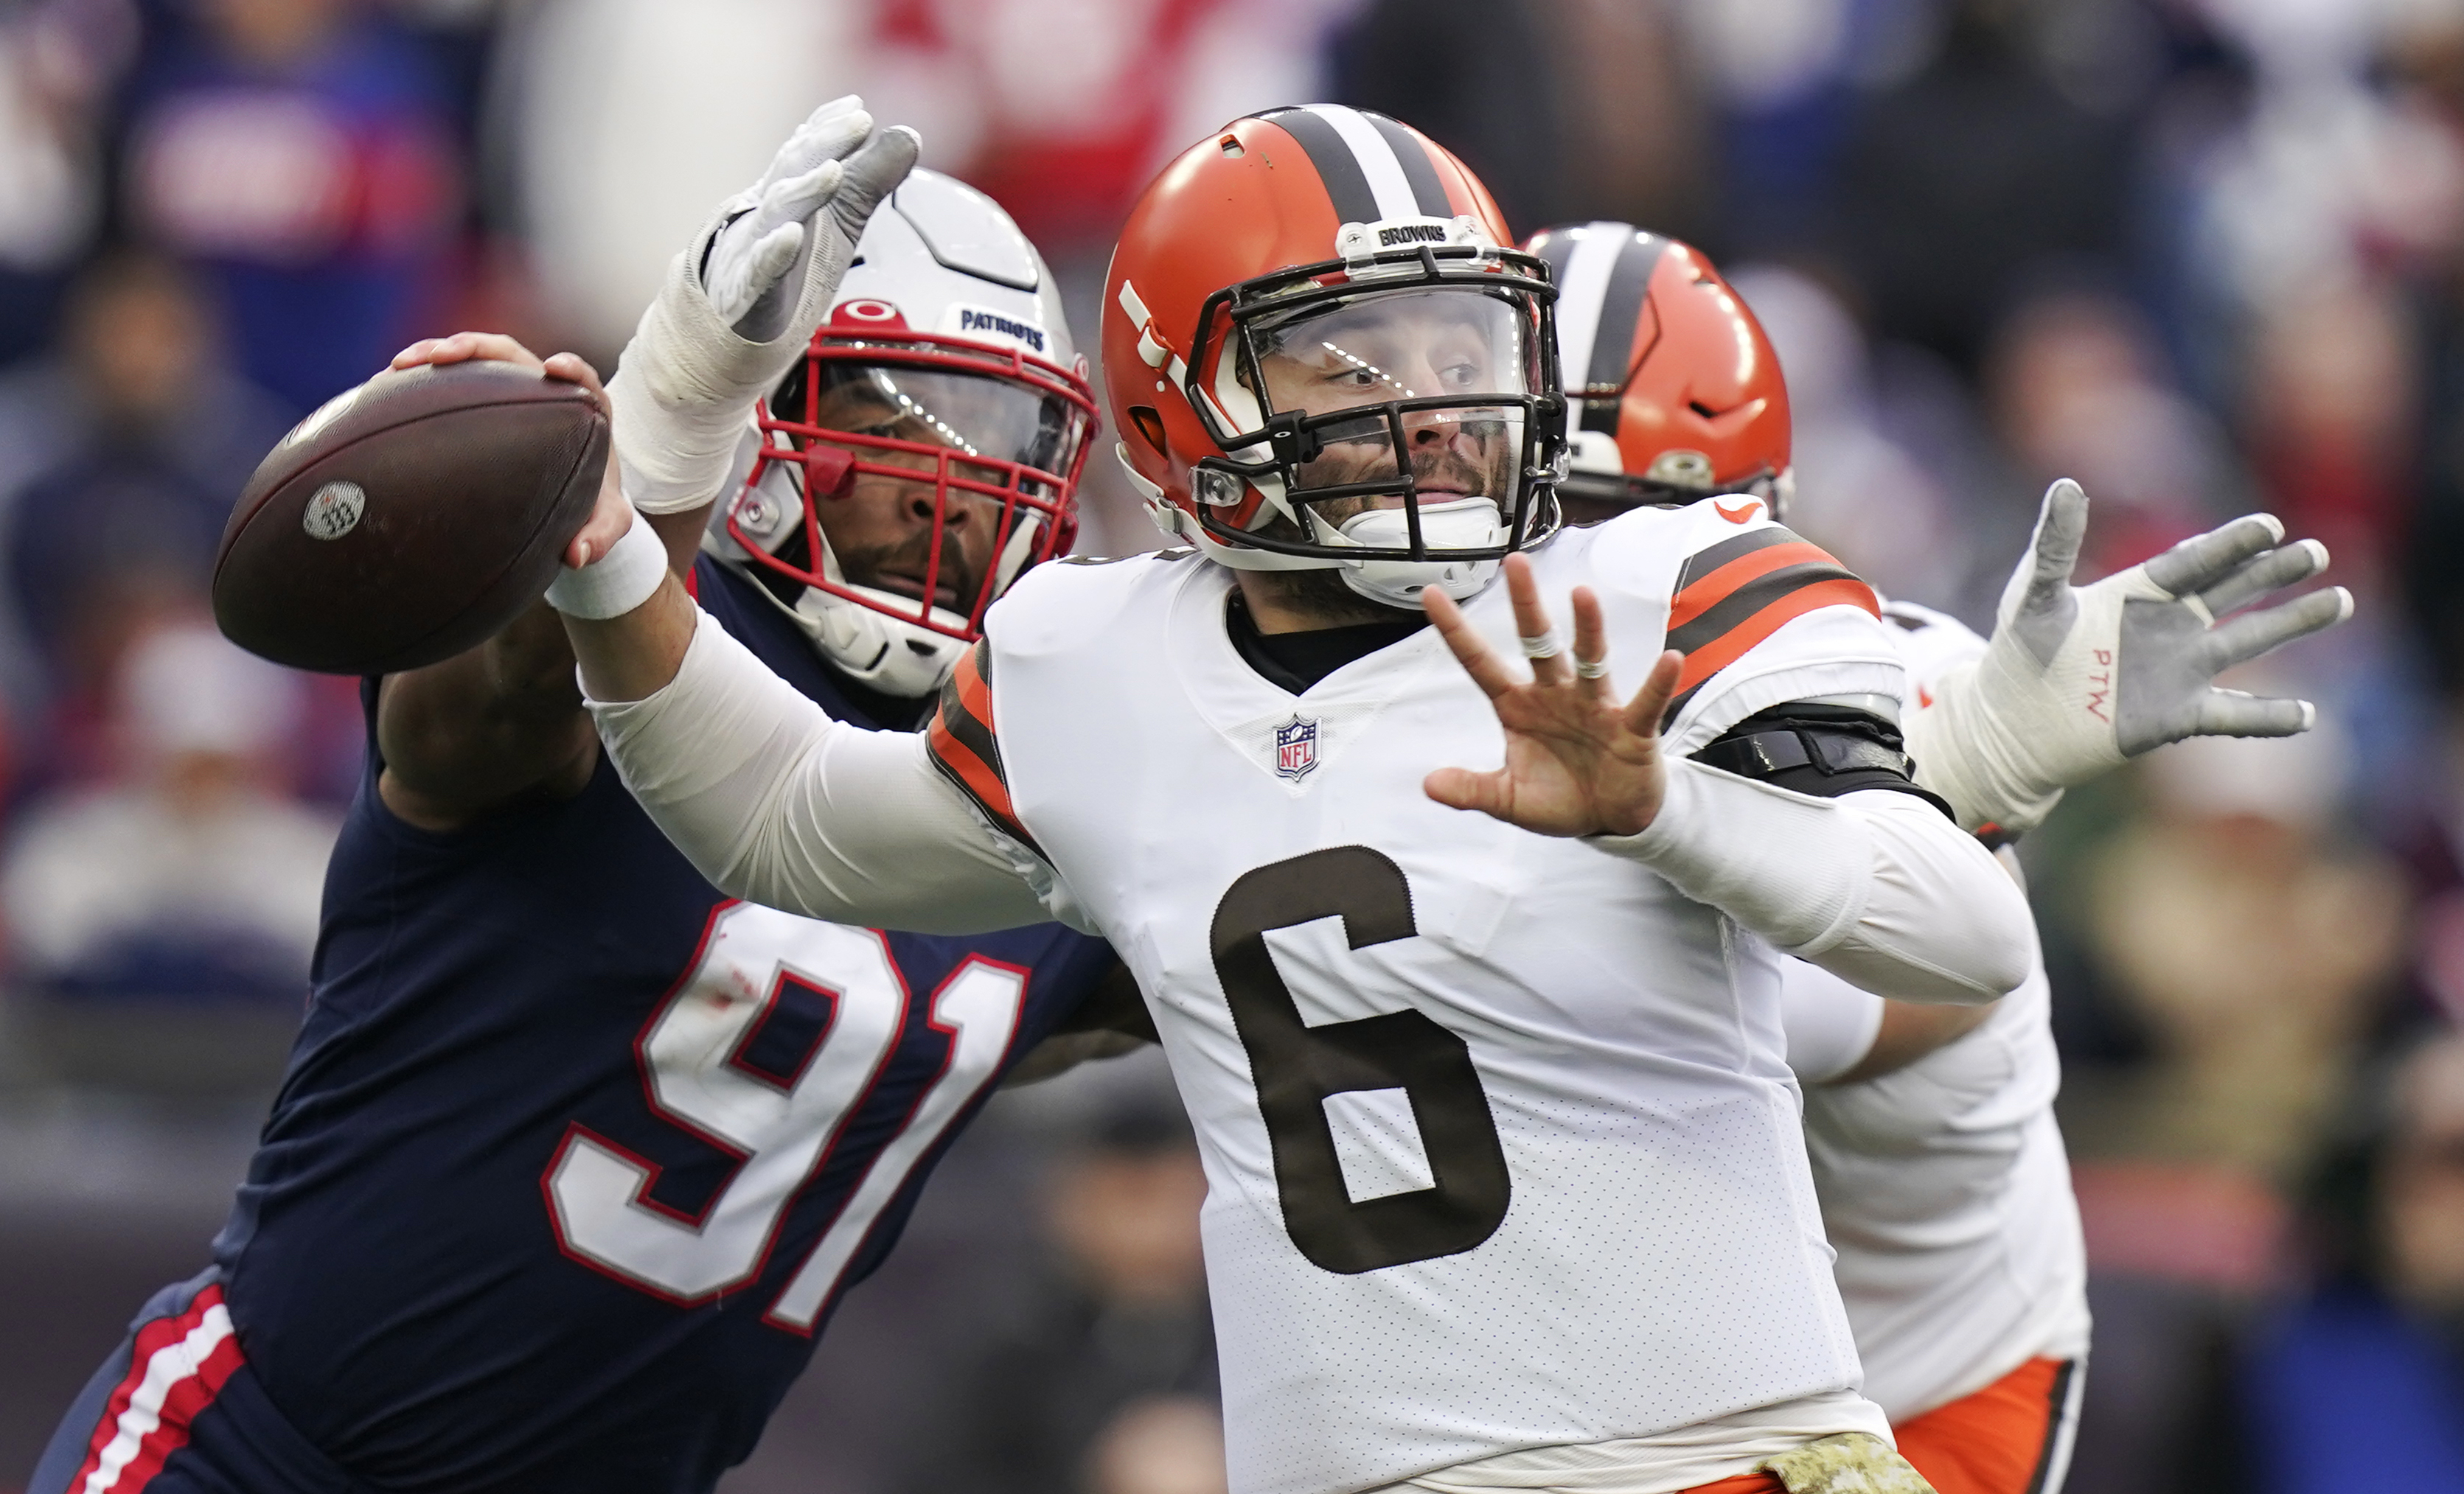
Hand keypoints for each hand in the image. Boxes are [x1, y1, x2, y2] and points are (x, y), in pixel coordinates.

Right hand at [391, 331, 633, 569]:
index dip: (570, 369)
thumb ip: (600, 535)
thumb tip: (577, 556)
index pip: (581, 378)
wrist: (571, 495)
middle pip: (509, 354)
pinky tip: (384, 389)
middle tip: (442, 357)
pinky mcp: (481, 395)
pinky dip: (420, 378)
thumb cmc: (592, 503)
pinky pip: (449, 379)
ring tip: (399, 366)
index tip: (555, 367)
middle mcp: (542, 387)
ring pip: (472, 359)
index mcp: (582, 408)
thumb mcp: (605, 522)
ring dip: (434, 353)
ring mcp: (508, 387)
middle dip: (474, 348)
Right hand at [702, 96, 918, 337]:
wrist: (730, 321)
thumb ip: (869, 179)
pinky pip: (760, 270)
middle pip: (793, 169)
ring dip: (805, 189)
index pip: (805, 153)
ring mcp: (753, 248)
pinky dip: (774, 252)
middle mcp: (769, 213)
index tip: (855, 106)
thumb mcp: (836, 220)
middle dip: (824, 143)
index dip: (828, 129)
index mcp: (787, 194)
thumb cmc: (789, 266)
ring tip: (834, 171)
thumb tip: (908, 136)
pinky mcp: (747, 291)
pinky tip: (791, 236)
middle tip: (859, 121)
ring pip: (778, 212)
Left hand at [1423, 554, 1685, 837]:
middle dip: (1526, 605)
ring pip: (1590, 659)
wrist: (1610, 821)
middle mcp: (1555, 695)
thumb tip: (1429, 785)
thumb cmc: (1559, 800)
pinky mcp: (1632, 728)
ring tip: (1581, 595)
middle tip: (1515, 562)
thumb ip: (1472, 790)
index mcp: (1518, 707)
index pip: (1480, 663)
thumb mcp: (1509, 800)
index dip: (1456, 631)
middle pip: (1538, 643)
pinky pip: (1646, 702)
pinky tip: (1670, 660)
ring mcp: (1594, 706)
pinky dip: (1659, 683)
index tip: (1430, 594)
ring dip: (1587, 628)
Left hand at [1912, 478, 2354, 831]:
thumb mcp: (2033, 595)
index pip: (2195, 561)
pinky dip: (2270, 716)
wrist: (2010, 723)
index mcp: (2138, 590)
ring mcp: (2178, 671)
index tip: (2269, 526)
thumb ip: (2054, 546)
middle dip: (2275, 572)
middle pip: (2233, 592)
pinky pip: (2233, 715)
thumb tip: (2066, 485)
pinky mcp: (2175, 717)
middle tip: (2318, 552)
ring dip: (2293, 623)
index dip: (2231, 544)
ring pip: (2248, 641)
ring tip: (2338, 602)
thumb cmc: (2018, 653)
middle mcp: (2167, 626)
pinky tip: (2308, 715)